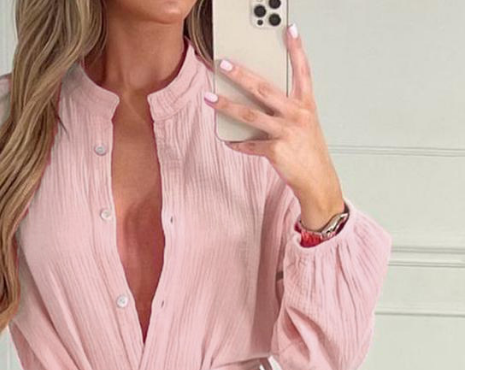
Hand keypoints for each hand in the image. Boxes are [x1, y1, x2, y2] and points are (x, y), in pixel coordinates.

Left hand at [204, 22, 344, 229]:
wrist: (317, 180)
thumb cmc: (309, 152)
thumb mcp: (305, 125)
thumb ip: (287, 111)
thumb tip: (258, 102)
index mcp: (306, 105)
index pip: (303, 71)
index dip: (297, 50)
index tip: (289, 30)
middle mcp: (296, 115)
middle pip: (264, 88)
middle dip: (241, 75)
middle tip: (224, 64)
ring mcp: (286, 132)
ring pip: (249, 114)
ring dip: (226, 105)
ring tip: (210, 98)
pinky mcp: (275, 150)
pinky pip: (249, 144)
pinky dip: (237, 143)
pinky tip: (228, 141)